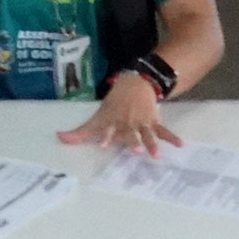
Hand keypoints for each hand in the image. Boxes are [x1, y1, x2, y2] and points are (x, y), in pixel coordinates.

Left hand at [60, 70, 182, 157]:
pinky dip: (171, 137)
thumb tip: (58, 138)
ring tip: (156, 154)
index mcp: (113, 122)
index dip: (105, 136)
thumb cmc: (113, 105)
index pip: (108, 130)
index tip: (102, 144)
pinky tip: (180, 144)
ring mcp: (141, 122)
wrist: (135, 84)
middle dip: (132, 141)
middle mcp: (127, 123)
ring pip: (147, 134)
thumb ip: (80, 132)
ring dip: (152, 143)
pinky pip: (162, 130)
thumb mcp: (97, 117)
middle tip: (135, 150)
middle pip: (130, 133)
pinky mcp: (153, 121)